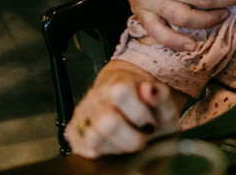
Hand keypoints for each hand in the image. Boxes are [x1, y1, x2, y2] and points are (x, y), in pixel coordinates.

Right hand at [65, 63, 179, 157]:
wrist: (126, 97)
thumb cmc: (146, 102)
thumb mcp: (162, 99)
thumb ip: (161, 95)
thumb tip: (148, 89)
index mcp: (118, 83)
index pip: (120, 92)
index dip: (140, 113)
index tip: (150, 121)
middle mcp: (95, 96)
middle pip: (107, 123)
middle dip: (132, 138)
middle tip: (142, 135)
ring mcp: (81, 114)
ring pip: (94, 140)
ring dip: (119, 146)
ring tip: (129, 138)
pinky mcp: (73, 131)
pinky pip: (87, 150)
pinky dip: (106, 152)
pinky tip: (117, 143)